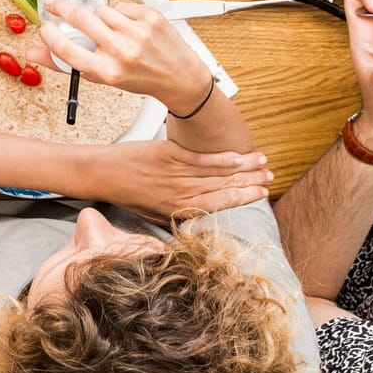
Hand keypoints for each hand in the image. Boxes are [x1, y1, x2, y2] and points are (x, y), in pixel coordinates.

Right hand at [26, 0, 209, 108]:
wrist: (180, 78)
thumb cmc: (138, 79)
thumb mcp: (101, 78)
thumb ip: (65, 64)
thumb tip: (34, 54)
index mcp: (107, 71)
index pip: (66, 48)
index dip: (50, 34)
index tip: (45, 26)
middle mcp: (122, 52)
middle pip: (81, 19)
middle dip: (62, 8)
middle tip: (54, 4)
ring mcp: (137, 32)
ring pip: (101, 11)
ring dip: (99, 17)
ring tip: (109, 30)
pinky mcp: (150, 17)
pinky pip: (121, 6)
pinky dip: (121, 14)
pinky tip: (128, 27)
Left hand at [95, 139, 272, 221]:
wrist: (103, 174)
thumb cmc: (128, 194)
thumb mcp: (154, 214)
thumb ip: (179, 215)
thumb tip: (201, 217)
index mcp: (180, 210)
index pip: (220, 205)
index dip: (244, 199)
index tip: (262, 194)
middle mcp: (181, 194)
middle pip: (225, 188)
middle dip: (250, 182)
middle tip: (269, 178)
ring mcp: (176, 174)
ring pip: (217, 172)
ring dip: (243, 168)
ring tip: (262, 162)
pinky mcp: (169, 154)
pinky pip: (201, 158)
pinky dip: (221, 157)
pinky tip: (238, 156)